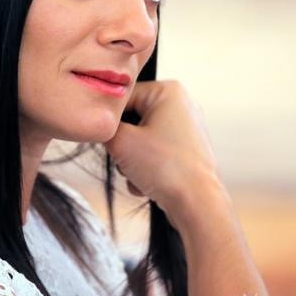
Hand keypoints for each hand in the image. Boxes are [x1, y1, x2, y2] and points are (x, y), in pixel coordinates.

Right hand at [104, 80, 226, 227]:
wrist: (196, 204)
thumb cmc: (167, 168)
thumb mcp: (120, 141)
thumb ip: (103, 128)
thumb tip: (98, 126)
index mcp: (168, 91)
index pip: (121, 97)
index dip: (108, 120)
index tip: (103, 137)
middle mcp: (180, 105)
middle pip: (131, 120)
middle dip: (123, 145)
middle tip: (126, 159)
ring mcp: (185, 129)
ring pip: (140, 140)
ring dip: (132, 161)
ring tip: (140, 174)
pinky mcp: (186, 151)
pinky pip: (154, 154)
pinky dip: (146, 169)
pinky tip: (150, 184)